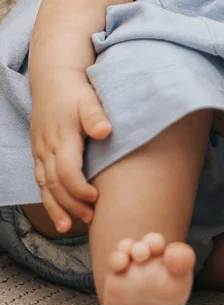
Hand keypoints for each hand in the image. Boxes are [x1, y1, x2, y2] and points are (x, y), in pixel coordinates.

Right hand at [30, 70, 111, 232]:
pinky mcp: (38, 152)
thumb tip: (104, 131)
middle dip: (70, 205)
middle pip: (54, 184)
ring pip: (44, 186)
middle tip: (90, 218)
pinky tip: (57, 211)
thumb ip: (95, 115)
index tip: (96, 197)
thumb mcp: (89, 98)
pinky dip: (48, 198)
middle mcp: (47, 148)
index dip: (80, 189)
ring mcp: (40, 151)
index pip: (67, 172)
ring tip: (68, 226)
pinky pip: (40, 180)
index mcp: (62, 137)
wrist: (53, 79)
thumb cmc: (75, 90)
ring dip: (55, 207)